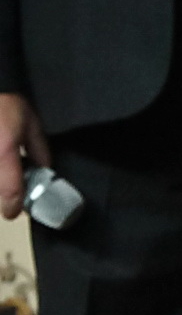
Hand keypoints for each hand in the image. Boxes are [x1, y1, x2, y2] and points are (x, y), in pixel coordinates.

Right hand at [0, 93, 50, 220]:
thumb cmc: (4, 102)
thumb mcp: (30, 122)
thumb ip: (38, 149)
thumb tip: (44, 170)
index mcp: (4, 151)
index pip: (10, 191)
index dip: (12, 206)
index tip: (14, 212)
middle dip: (2, 195)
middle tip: (10, 195)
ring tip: (6, 173)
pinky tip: (1, 159)